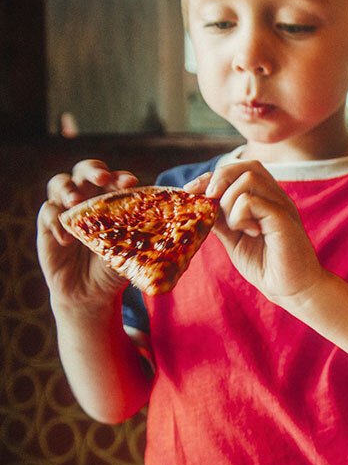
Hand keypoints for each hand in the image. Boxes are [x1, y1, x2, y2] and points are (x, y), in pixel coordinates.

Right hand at [37, 160, 139, 309]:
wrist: (92, 293)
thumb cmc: (117, 266)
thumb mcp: (137, 250)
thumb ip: (154, 232)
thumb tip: (183, 218)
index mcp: (112, 200)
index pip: (115, 179)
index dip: (120, 177)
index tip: (130, 183)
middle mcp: (88, 198)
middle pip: (85, 171)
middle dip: (93, 171)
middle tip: (102, 179)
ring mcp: (66, 210)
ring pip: (60, 183)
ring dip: (69, 189)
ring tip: (76, 201)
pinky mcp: (47, 226)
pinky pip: (47, 213)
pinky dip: (56, 222)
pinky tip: (67, 239)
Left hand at [191, 161, 323, 305]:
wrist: (292, 289)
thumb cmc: (266, 265)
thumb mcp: (234, 239)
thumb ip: (221, 219)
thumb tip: (199, 203)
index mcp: (266, 199)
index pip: (239, 170)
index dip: (212, 176)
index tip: (192, 192)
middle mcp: (276, 197)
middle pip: (246, 166)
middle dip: (218, 180)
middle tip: (210, 204)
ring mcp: (282, 206)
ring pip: (248, 178)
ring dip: (229, 202)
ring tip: (236, 227)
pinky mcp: (283, 219)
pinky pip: (252, 201)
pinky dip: (239, 216)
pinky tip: (248, 233)